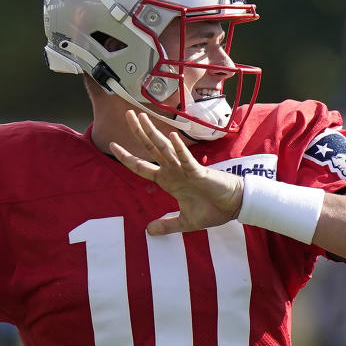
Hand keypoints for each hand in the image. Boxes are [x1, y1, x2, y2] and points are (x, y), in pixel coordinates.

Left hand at [110, 111, 243, 235]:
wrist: (233, 208)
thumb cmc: (212, 210)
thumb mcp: (185, 222)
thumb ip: (167, 225)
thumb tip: (149, 231)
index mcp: (167, 180)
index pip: (141, 166)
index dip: (126, 157)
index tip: (112, 146)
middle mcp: (173, 170)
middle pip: (150, 148)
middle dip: (138, 131)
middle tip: (128, 114)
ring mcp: (184, 169)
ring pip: (164, 147)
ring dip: (153, 132)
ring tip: (142, 117)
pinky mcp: (198, 172)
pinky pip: (186, 159)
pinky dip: (179, 148)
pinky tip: (171, 135)